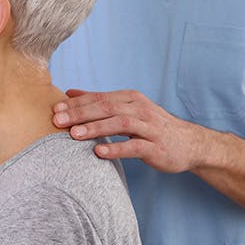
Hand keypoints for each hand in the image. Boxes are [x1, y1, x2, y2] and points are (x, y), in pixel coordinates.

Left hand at [53, 89, 210, 172]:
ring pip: (120, 124)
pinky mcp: (156, 147)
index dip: (77, 103)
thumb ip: (98, 101)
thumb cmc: (151, 126)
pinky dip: (116, 149)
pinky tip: (99, 152)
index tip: (55, 109)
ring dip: (95, 128)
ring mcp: (149, 127)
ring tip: (74, 134)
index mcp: (130, 98)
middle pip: (106, 107)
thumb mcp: (126, 109)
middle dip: (80, 113)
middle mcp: (139, 109)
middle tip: (58, 120)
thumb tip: (69, 92)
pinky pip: (135, 146)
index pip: (99, 97)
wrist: (189, 143)